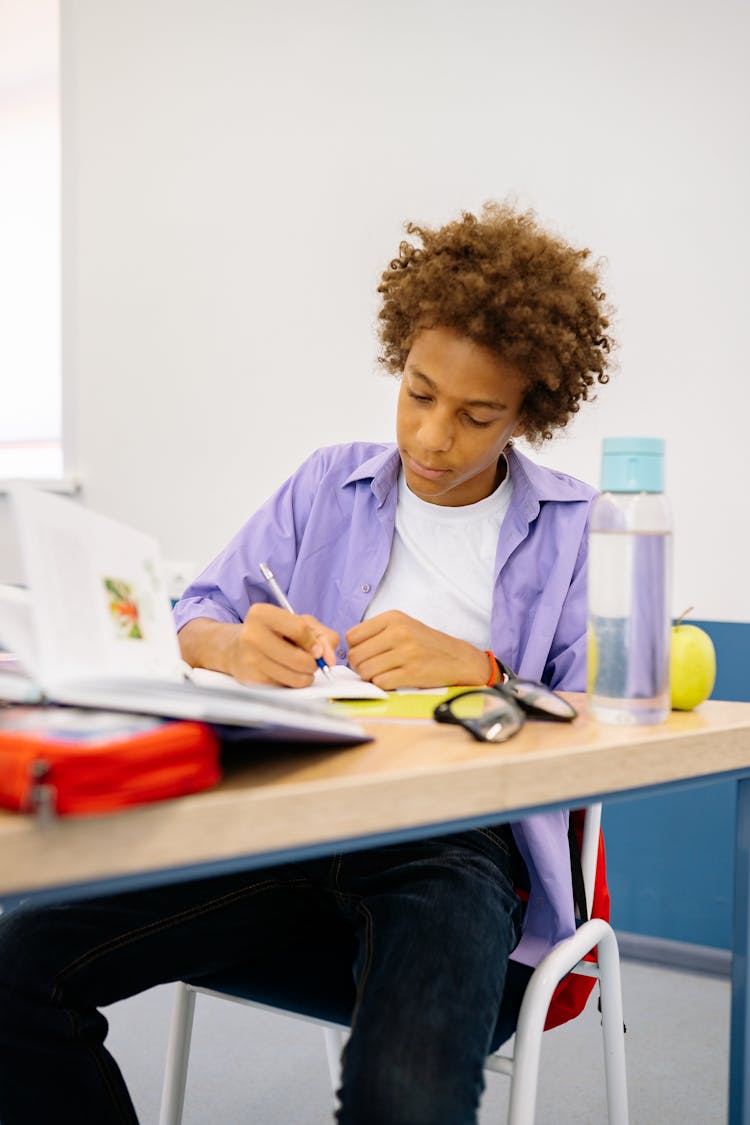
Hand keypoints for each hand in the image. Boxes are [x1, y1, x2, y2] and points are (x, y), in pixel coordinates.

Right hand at [228, 603, 338, 687]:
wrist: (237, 650)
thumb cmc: (274, 634)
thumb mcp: (299, 623)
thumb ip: (322, 635)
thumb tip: (329, 659)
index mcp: (261, 613)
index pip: (299, 629)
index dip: (314, 642)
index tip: (316, 649)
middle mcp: (251, 635)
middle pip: (300, 658)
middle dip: (313, 664)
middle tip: (310, 661)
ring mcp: (249, 659)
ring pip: (295, 677)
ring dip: (306, 676)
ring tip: (300, 669)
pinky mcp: (251, 680)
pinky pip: (286, 687)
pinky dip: (292, 683)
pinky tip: (284, 674)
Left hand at [346, 610, 489, 689]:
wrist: (458, 658)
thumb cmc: (426, 643)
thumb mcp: (403, 625)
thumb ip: (376, 632)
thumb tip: (349, 650)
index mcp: (393, 618)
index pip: (352, 636)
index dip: (354, 649)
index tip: (365, 654)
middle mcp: (398, 632)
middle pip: (355, 656)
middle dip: (360, 666)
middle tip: (372, 667)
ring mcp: (406, 653)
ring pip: (365, 671)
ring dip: (370, 677)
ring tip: (383, 673)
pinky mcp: (412, 673)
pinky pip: (380, 682)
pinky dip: (383, 684)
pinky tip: (394, 679)